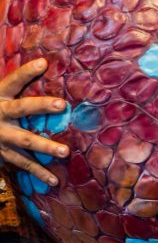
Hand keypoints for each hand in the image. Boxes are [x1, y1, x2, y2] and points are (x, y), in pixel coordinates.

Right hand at [0, 59, 69, 187]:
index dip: (26, 72)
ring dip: (44, 146)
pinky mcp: (2, 152)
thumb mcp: (1, 96)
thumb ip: (19, 86)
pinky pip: (23, 163)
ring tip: (65, 151)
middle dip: (40, 106)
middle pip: (21, 108)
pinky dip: (39, 172)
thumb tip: (46, 64)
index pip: (13, 80)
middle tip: (62, 104)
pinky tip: (55, 180)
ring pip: (23, 140)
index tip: (44, 63)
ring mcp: (0, 135)